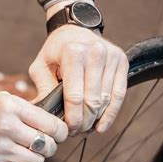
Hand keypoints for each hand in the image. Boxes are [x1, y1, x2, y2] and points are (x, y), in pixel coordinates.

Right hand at [0, 93, 67, 161]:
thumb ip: (25, 108)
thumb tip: (55, 120)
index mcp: (10, 105)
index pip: (52, 124)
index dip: (60, 132)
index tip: (58, 135)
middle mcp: (6, 125)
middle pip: (48, 145)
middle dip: (47, 148)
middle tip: (38, 146)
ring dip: (32, 161)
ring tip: (20, 154)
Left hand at [29, 2, 128, 134]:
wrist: (75, 29)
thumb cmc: (54, 52)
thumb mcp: (40, 66)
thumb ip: (43, 89)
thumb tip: (42, 116)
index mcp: (73, 53)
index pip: (74, 95)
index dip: (72, 118)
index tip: (67, 130)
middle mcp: (95, 53)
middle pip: (92, 100)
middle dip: (84, 121)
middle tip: (75, 133)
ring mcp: (111, 56)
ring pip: (106, 99)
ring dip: (96, 119)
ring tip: (85, 130)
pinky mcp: (122, 62)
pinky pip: (119, 94)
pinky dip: (111, 113)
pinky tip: (101, 125)